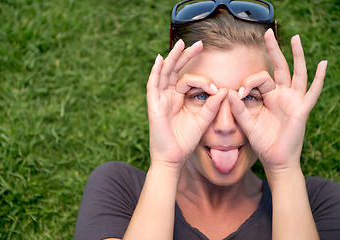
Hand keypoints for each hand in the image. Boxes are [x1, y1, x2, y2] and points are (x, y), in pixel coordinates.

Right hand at [146, 40, 226, 169]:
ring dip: (172, 58)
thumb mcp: (203, 121)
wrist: (173, 159)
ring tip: (181, 44)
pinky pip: (153, 85)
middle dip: (186, 56)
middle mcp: (169, 97)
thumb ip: (212, 106)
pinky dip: (156, 72)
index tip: (217, 88)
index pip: (189, 81)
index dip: (204, 80)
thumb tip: (225, 90)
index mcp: (179, 100)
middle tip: (199, 43)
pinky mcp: (154, 106)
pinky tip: (161, 59)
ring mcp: (160, 100)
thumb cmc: (186, 141)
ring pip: (165, 73)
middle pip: (176, 71)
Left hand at [229, 29, 327, 175]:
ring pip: (296, 73)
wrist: (274, 160)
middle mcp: (281, 95)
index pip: (259, 80)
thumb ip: (238, 109)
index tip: (238, 94)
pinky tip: (323, 64)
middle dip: (273, 51)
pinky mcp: (302, 109)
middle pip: (278, 68)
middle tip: (267, 33)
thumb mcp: (247, 123)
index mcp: (267, 97)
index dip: (247, 83)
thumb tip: (229, 91)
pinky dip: (319, 79)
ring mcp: (293, 101)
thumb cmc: (261, 142)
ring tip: (295, 39)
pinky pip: (313, 92)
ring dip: (296, 56)